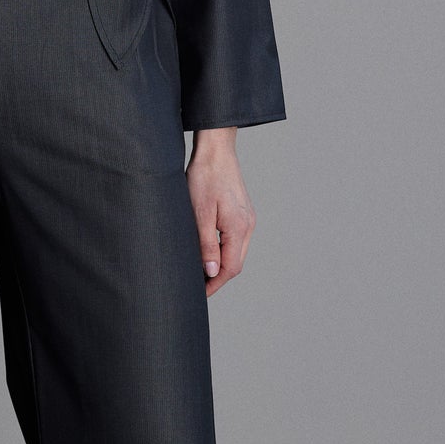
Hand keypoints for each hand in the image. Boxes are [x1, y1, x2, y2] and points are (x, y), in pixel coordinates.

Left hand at [187, 127, 255, 296]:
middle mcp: (248, 226)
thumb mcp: (199, 213)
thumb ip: (206, 245)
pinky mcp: (243, 213)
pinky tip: (209, 252)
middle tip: (196, 287)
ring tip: (200, 272)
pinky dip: (224, 251)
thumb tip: (212, 273)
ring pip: (236, 253)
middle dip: (217, 278)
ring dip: (221, 265)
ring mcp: (248, 219)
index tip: (199, 293)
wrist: (216, 150)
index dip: (214, 284)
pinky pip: (236, 240)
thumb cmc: (204, 177)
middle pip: (236, 264)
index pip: (230, 269)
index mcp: (239, 228)